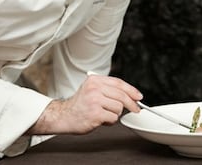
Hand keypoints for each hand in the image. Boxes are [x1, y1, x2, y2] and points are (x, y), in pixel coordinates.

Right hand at [28, 75, 142, 134]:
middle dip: (132, 104)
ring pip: (119, 108)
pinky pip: (113, 118)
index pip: (119, 83)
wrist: (63, 116)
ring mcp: (95, 101)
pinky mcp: (95, 114)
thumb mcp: (92, 90)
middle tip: (136, 109)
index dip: (131, 90)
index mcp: (95, 80)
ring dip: (115, 114)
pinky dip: (110, 121)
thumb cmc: (79, 105)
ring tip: (105, 114)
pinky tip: (101, 120)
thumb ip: (109, 89)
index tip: (138, 96)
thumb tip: (131, 95)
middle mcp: (94, 89)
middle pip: (122, 96)